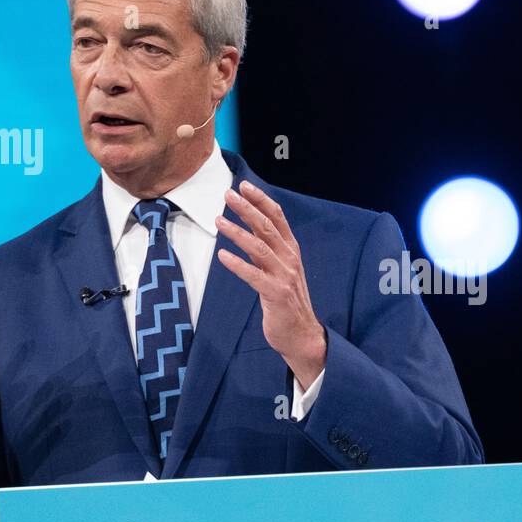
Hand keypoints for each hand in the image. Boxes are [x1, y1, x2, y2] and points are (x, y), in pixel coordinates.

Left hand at [216, 181, 325, 387]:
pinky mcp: (276, 294)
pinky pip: (254, 275)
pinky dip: (238, 264)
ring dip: (237, 232)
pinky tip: (222, 255)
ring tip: (218, 221)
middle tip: (228, 195)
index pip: (278, 218)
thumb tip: (249, 232)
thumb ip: (268, 252)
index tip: (244, 186)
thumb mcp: (281, 271)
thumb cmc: (287, 302)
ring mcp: (285, 276)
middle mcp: (290, 259)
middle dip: (247, 208)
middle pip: (268, 227)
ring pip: (260, 247)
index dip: (261, 200)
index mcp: (291, 251)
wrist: (302, 335)